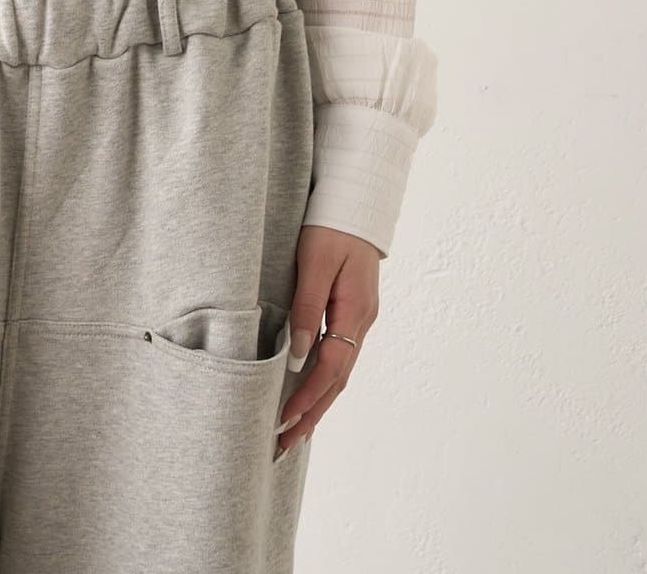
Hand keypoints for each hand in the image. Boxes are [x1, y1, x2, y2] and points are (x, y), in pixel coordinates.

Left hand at [274, 224, 380, 457]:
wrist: (355, 200)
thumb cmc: (331, 226)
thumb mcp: (315, 262)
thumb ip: (306, 308)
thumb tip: (296, 356)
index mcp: (355, 312)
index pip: (331, 368)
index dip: (307, 398)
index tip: (284, 421)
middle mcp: (362, 321)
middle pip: (338, 380)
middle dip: (312, 414)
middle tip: (284, 445)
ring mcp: (359, 318)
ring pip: (339, 371)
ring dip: (317, 402)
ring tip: (294, 431)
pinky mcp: (351, 312)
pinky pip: (338, 356)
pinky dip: (323, 380)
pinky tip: (308, 392)